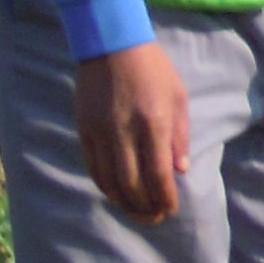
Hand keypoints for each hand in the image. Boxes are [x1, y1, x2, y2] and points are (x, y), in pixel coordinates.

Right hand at [73, 44, 191, 223]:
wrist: (112, 44)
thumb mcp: (178, 98)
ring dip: (124, 202)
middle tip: (154, 217)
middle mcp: (125, 132)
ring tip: (136, 212)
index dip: (165, 198)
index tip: (170, 209)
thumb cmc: (153, 70)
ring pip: (109, 180)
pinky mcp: (84, 129)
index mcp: (154, 124)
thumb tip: (180, 171)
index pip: (158, 175)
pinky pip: (92, 167)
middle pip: (132, 184)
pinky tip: (115, 194)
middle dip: (145, 207)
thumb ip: (179, 137)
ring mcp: (101, 132)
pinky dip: (104, 185)